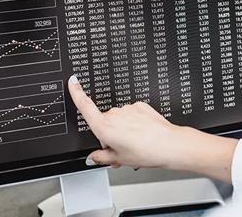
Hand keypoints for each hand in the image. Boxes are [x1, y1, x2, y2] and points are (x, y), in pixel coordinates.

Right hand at [68, 75, 238, 182]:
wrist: (169, 145)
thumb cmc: (146, 153)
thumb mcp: (120, 160)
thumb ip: (102, 157)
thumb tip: (94, 157)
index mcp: (105, 127)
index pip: (85, 106)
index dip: (76, 92)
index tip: (72, 81)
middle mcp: (115, 114)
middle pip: (105, 122)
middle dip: (110, 135)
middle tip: (122, 150)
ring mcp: (129, 108)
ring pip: (120, 119)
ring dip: (124, 130)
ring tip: (137, 144)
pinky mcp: (141, 106)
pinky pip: (133, 114)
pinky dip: (135, 124)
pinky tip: (143, 134)